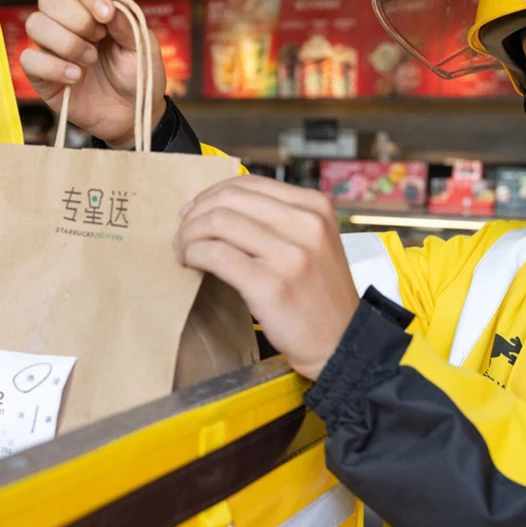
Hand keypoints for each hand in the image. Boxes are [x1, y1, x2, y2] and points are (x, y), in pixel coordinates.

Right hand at [21, 0, 165, 147]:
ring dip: (65, 42)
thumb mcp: (142, 47)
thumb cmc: (138, 76)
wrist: (133, 115)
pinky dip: (53, 67)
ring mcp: (51, 48)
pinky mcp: (41, 75)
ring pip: (34, 24)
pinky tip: (75, 77)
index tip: (107, 15)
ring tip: (89, 60)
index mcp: (93, 10)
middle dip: (75, 17)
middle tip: (98, 38)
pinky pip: (29, 60)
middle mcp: (68, 24)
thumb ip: (128, 19)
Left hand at [175, 177, 358, 380]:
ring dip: (189, 235)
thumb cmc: (319, 296)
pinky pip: (216, 254)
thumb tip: (217, 207)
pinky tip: (191, 264)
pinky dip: (193, 254)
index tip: (195, 212)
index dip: (211, 194)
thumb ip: (277, 220)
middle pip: (229, 199)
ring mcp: (290, 254)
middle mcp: (306, 224)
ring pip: (218, 222)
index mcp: (315, 207)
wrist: (342, 342)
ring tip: (184, 252)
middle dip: (195, 214)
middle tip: (183, 234)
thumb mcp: (313, 243)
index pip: (248, 184)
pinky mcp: (271, 284)